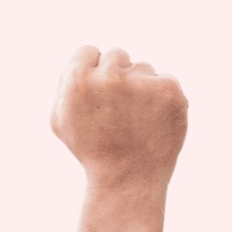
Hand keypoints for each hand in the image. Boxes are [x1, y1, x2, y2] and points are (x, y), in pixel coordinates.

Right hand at [51, 45, 187, 193]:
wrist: (128, 180)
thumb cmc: (92, 151)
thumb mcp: (61, 122)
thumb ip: (65, 85)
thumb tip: (80, 61)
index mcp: (77, 82)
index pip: (87, 51)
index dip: (90, 72)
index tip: (96, 93)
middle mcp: (109, 77)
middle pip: (116, 54)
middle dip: (116, 76)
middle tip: (116, 110)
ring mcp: (142, 82)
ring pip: (143, 68)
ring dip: (140, 88)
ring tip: (134, 121)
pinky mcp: (169, 90)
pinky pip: (164, 80)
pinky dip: (161, 99)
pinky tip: (152, 122)